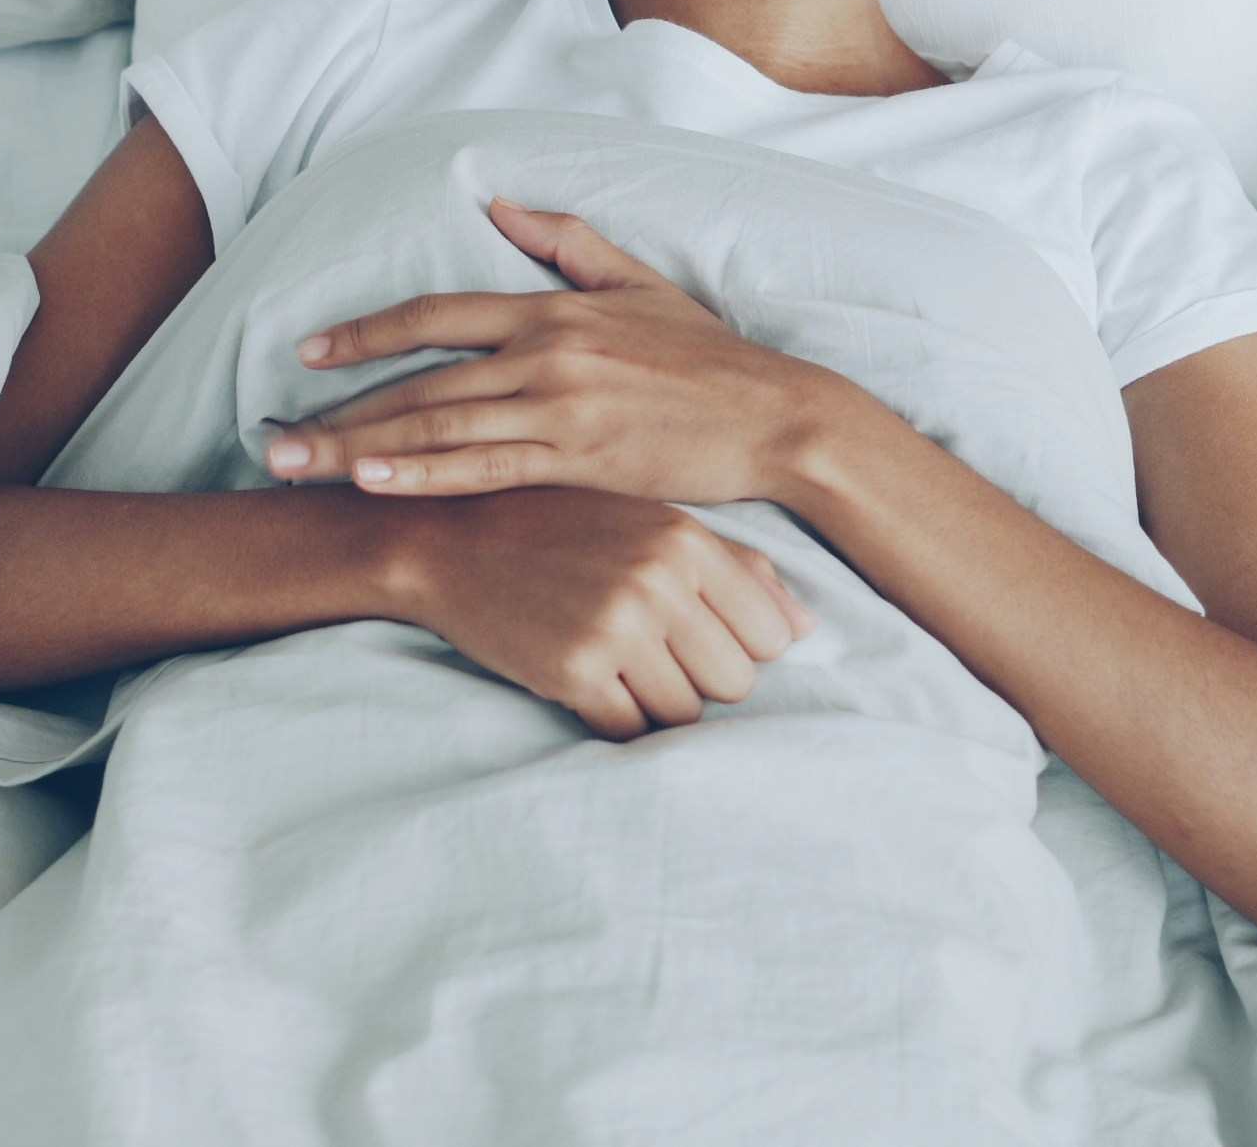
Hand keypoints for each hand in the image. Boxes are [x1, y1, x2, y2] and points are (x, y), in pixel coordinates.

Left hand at [264, 199, 849, 504]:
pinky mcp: (580, 456)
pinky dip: (425, 473)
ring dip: (361, 447)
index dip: (366, 332)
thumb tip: (500, 204)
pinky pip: (486, 466)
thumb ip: (566, 240)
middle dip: (338, 410)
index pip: (436, 314)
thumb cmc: (709, 359)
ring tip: (298, 466)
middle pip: (419, 378)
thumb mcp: (639, 283)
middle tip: (272, 436)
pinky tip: (375, 484)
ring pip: (440, 423)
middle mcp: (545, 351)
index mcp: (552, 308)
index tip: (309, 354)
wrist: (776, 418)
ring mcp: (560, 405)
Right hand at [385, 488, 814, 736]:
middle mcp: (657, 581)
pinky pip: (629, 730)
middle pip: (733, 684)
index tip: (690, 631)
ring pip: (684, 716)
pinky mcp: (572, 670)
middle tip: (644, 649)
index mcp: (685, 539)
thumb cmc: (559, 530)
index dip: (734, 646)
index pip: (768, 637)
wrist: (448, 540)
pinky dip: (613, 718)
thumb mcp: (650, 526)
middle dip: (696, 679)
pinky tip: (586, 679)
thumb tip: (808, 634)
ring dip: (653, 702)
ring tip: (612, 661)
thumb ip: (738, 572)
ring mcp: (614, 628)